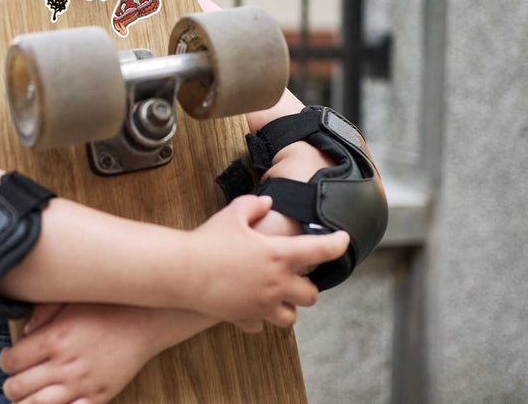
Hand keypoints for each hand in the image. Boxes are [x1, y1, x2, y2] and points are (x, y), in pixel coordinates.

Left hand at [0, 303, 158, 403]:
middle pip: (18, 387)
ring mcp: (82, 384)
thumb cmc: (106, 305)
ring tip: (26, 396)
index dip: (3, 361)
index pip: (12, 361)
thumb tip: (24, 330)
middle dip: (10, 386)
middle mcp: (65, 364)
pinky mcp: (98, 397)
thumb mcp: (70, 299)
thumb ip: (43, 311)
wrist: (145, 320)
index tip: (8, 358)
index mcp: (54, 338)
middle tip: (14, 379)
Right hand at [187, 195, 348, 331]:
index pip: (320, 250)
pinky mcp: (244, 317)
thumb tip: (267, 202)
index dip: (336, 244)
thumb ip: (254, 205)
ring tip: (277, 296)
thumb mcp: (233, 214)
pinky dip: (257, 318)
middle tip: (295, 276)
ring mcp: (262, 305)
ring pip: (291, 317)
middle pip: (311, 295)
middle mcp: (276, 284)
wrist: (184, 271)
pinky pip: (259, 325)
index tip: (343, 240)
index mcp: (279, 255)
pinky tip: (249, 306)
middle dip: (307, 286)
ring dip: (288, 307)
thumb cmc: (209, 240)